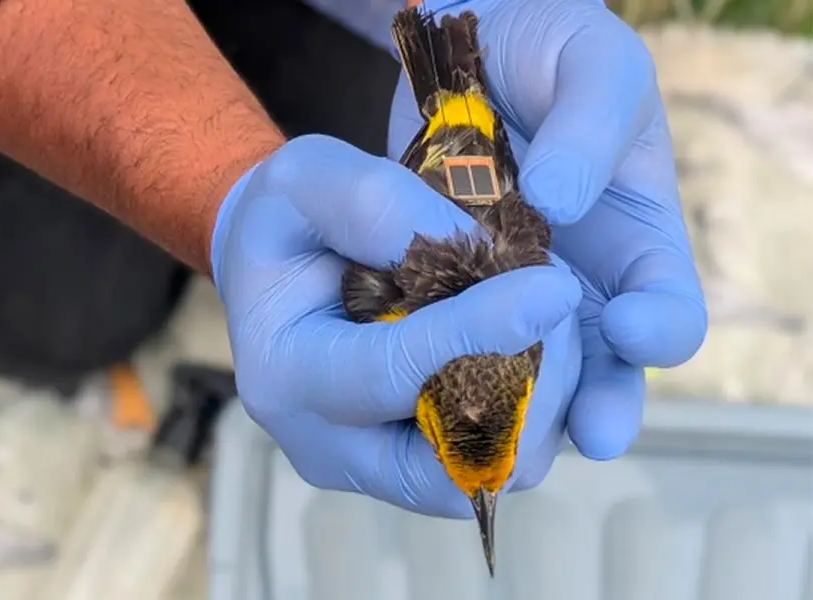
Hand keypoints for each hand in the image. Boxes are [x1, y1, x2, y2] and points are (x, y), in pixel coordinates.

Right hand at [211, 134, 581, 516]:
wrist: (277, 272)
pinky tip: (533, 342)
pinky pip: (496, 460)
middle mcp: (326, 444)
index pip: (390, 372)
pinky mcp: (411, 467)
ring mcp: (371, 467)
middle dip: (526, 384)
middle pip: (451, 461)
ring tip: (548, 318)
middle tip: (559, 303)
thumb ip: (377, 205)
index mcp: (286, 371)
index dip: (478, 332)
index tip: (553, 288)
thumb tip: (474, 250)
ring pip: (489, 471)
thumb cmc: (287, 222)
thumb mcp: (308, 181)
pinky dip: (533, 408)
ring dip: (542, 398)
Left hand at [389, 0, 706, 485]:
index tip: (628, 323)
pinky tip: (419, 371)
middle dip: (596, 407)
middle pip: (601, 376)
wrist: (471, 47)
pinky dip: (438, 362)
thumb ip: (591, 122)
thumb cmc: (553, 51)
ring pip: (519, 377)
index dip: (657, 331)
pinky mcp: (444, 288)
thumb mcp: (594, 65)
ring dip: (514, 409)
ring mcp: (507, 298)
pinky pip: (446, 340)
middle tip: (581, 431)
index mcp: (636, 250)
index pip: (667, 315)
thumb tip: (560, 201)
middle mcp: (578, 291)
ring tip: (498, 428)